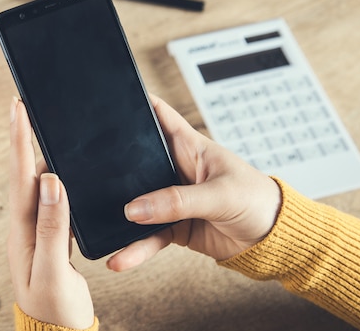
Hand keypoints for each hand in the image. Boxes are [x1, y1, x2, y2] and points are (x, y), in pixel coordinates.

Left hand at [8, 97, 94, 328]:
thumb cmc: (55, 308)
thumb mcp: (53, 270)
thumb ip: (52, 227)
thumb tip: (51, 181)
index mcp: (23, 232)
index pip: (21, 177)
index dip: (20, 141)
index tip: (18, 109)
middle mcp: (25, 227)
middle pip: (23, 173)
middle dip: (22, 137)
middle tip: (23, 106)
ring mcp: (35, 231)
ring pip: (35, 183)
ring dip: (34, 153)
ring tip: (39, 128)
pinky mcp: (48, 237)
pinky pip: (48, 199)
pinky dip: (52, 176)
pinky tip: (59, 170)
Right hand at [107, 95, 281, 271]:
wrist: (274, 242)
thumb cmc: (258, 201)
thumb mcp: (220, 195)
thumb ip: (177, 201)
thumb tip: (135, 209)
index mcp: (189, 146)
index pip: (158, 115)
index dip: (135, 104)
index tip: (108, 102)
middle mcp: (175, 169)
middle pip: (136, 161)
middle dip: (113, 165)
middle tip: (85, 169)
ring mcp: (172, 199)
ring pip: (137, 204)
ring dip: (119, 216)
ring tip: (99, 227)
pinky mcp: (173, 226)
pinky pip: (147, 236)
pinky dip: (134, 248)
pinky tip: (121, 258)